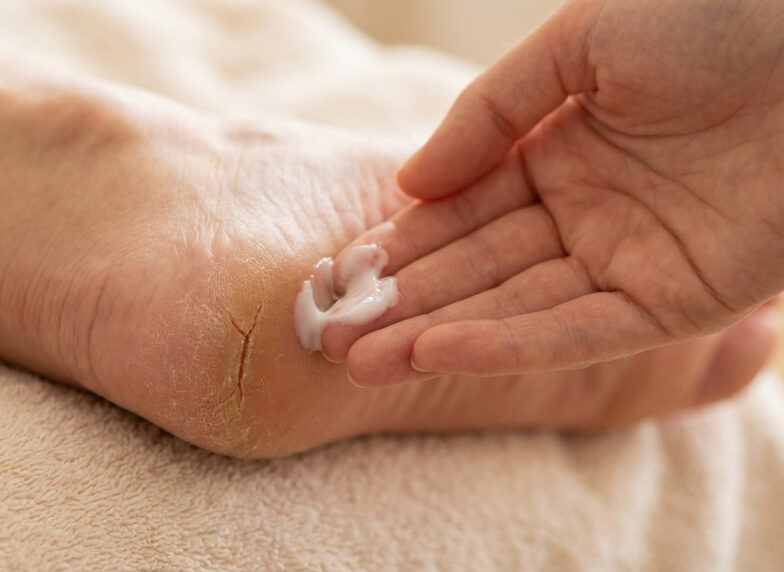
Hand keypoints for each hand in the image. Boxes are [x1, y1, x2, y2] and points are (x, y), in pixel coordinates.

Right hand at [323, 0, 783, 385]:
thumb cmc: (713, 14)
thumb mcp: (577, 45)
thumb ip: (490, 115)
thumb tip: (409, 185)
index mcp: (561, 151)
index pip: (463, 211)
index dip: (401, 244)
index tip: (340, 276)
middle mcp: (588, 214)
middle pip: (479, 270)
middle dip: (405, 305)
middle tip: (330, 337)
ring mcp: (631, 261)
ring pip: (517, 309)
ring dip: (439, 336)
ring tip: (360, 360)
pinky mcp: (680, 302)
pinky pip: (582, 330)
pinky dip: (510, 344)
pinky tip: (440, 352)